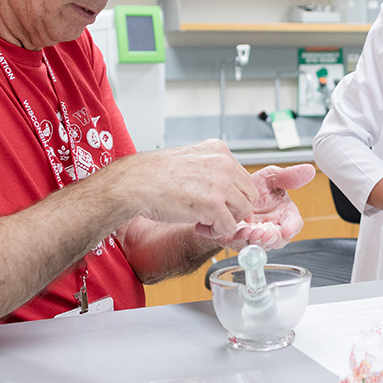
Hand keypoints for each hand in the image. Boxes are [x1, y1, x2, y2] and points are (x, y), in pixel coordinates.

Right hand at [113, 139, 258, 239]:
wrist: (133, 183)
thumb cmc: (153, 175)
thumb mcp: (190, 160)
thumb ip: (210, 170)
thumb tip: (226, 189)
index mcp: (218, 150)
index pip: (243, 178)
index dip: (233, 196)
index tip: (219, 205)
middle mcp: (223, 163)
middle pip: (249, 195)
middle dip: (234, 209)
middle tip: (213, 216)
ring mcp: (220, 183)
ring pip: (244, 211)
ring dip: (226, 221)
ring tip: (204, 222)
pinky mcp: (214, 204)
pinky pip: (229, 226)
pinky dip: (215, 232)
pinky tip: (198, 226)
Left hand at [218, 164, 315, 250]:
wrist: (227, 190)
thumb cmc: (252, 185)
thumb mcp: (270, 177)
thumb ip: (288, 176)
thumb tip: (309, 170)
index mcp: (284, 214)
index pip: (294, 224)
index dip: (292, 228)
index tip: (287, 230)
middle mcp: (272, 227)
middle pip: (278, 240)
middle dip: (273, 239)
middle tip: (267, 234)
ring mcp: (256, 235)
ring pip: (260, 245)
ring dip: (258, 241)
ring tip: (253, 232)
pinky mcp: (238, 239)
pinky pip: (241, 245)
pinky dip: (241, 240)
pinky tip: (240, 232)